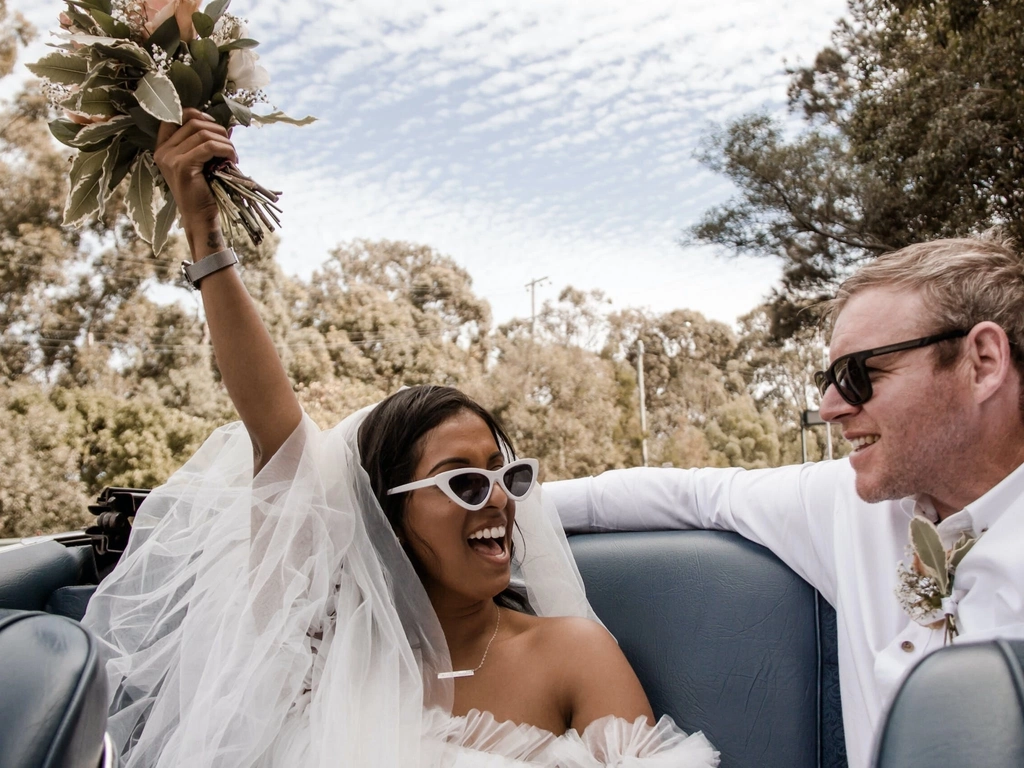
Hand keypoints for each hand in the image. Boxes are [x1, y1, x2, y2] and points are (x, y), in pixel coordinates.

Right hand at [154, 108, 237, 257]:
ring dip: (224, 141)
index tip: (216, 129)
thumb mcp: (204, 162)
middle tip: (230, 147)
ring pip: (203, 133)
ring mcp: (170, 158)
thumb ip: (209, 142)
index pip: (177, 116)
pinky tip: (232, 160)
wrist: (200, 217)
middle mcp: (162, 150)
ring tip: (232, 156)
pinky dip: (225, 149)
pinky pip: (208, 146)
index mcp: (163, 147)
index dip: (198, 115)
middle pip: (193, 121)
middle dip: (218, 130)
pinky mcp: (182, 166)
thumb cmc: (205, 191)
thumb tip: (229, 126)